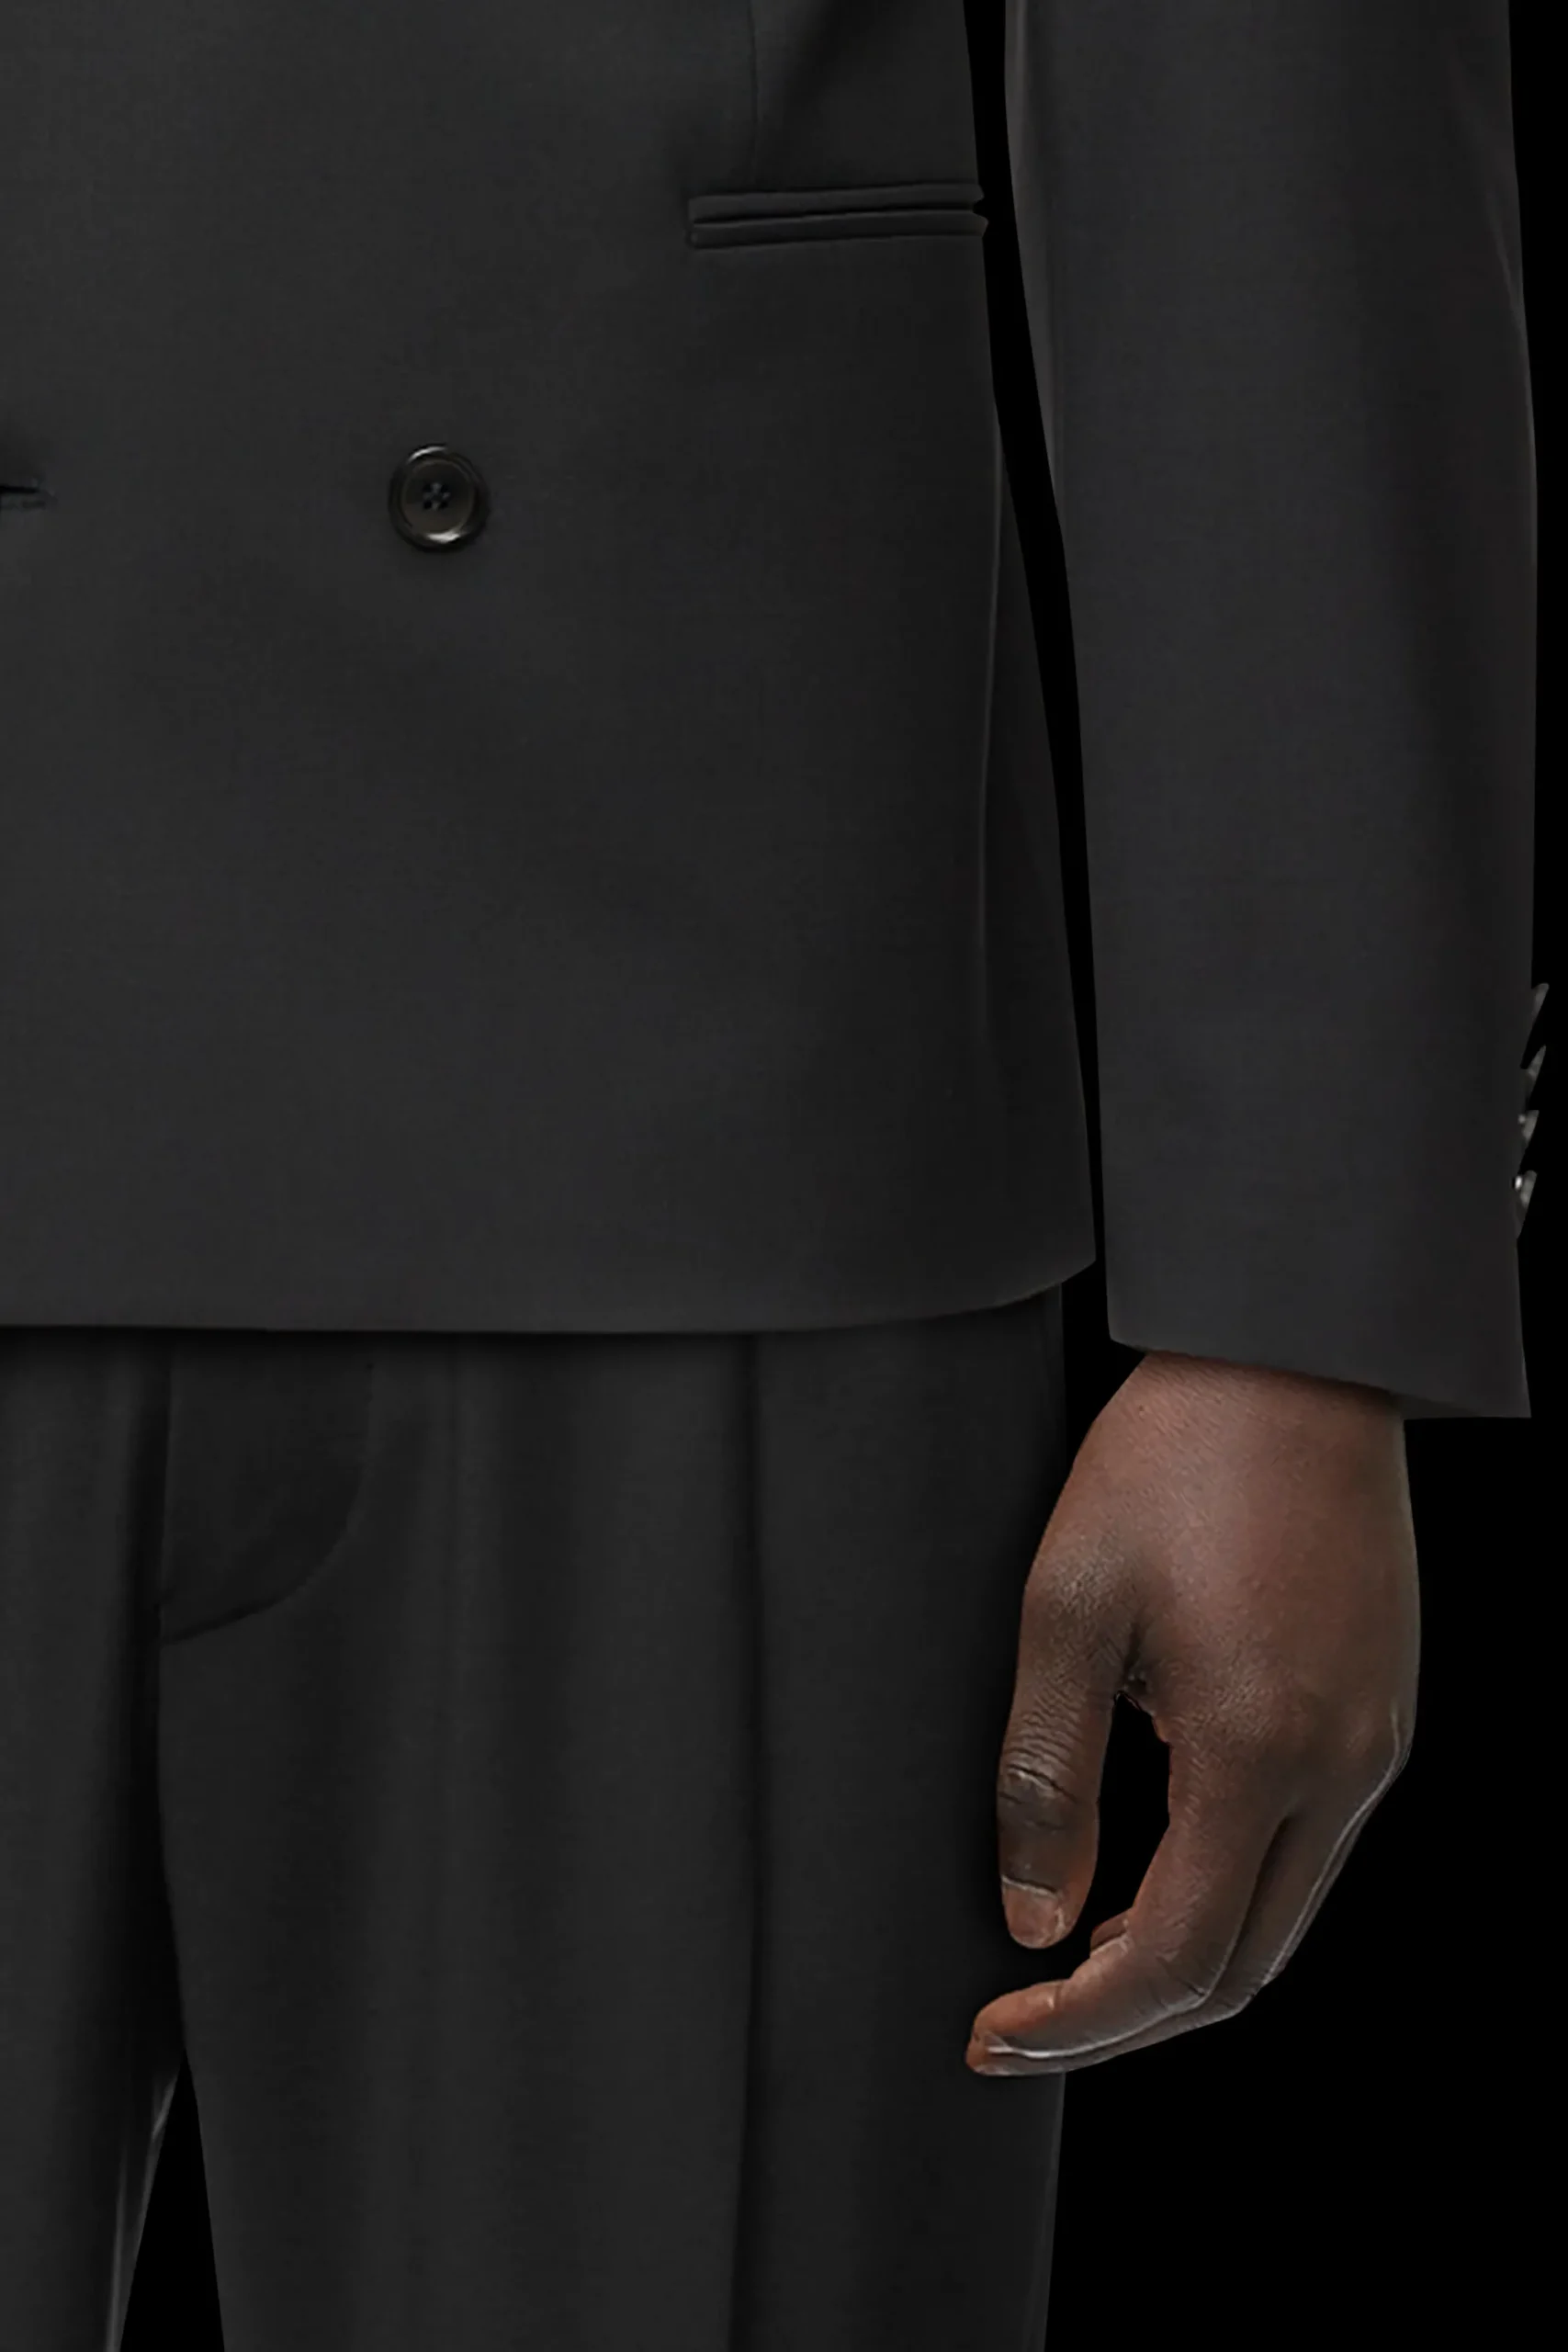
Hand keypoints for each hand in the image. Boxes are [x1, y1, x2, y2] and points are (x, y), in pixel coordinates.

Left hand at [966, 1351, 1419, 2074]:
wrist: (1291, 1357)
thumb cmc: (1170, 1461)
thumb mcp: (1068, 1607)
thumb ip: (1047, 1776)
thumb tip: (1038, 1917)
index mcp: (1259, 1749)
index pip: (1177, 1960)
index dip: (1081, 2022)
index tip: (995, 2034)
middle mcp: (1343, 1767)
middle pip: (1246, 1968)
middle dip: (1130, 2018)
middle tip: (1026, 2020)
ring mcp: (1377, 1740)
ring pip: (1285, 1914)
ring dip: (1184, 1959)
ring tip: (1079, 1960)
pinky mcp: (1383, 1709)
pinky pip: (1310, 1846)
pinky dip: (1232, 1889)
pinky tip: (1159, 1870)